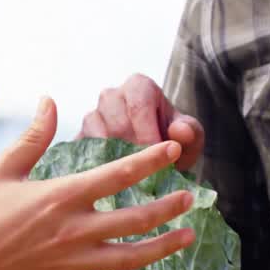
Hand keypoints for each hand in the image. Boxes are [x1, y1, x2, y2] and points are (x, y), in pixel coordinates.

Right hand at [0, 97, 195, 269]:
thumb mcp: (1, 170)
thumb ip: (34, 137)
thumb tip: (49, 100)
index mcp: (63, 196)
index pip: (119, 174)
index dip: (151, 159)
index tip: (174, 148)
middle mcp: (74, 230)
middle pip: (136, 218)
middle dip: (168, 208)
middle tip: (190, 197)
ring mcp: (72, 263)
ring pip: (130, 258)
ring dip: (163, 248)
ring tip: (187, 237)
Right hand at [79, 73, 204, 170]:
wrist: (156, 157)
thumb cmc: (174, 141)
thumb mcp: (190, 137)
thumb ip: (190, 132)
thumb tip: (180, 131)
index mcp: (139, 86)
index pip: (139, 106)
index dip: (148, 133)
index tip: (158, 158)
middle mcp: (111, 96)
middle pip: (116, 122)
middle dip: (132, 149)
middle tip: (146, 172)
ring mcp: (91, 116)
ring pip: (97, 138)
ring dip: (115, 160)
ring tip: (132, 179)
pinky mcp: (78, 139)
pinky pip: (82, 153)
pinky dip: (97, 168)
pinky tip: (112, 183)